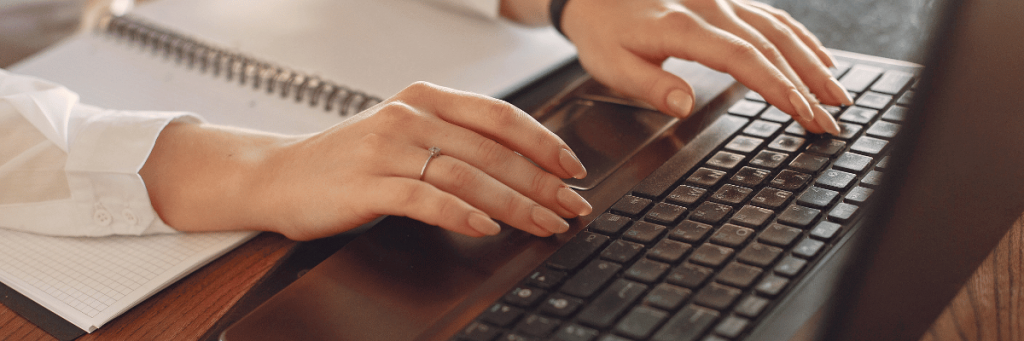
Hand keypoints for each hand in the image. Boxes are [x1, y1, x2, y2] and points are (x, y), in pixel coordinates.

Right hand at [141, 82, 591, 240]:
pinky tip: (485, 228)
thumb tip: (521, 166)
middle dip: (542, 183)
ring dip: (515, 203)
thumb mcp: (405, 136)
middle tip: (573, 207)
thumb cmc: (347, 162)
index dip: (544, 143)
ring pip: (468, 174)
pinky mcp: (368, 184)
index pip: (499, 116)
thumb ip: (454, 141)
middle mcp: (410, 117)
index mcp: (425, 99)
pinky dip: (461, 214)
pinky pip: (425, 199)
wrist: (277, 176)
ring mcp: (387, 149)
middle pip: (492, 150)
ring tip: (545, 224)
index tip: (574, 169)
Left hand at [504, 0, 852, 133]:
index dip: (776, 86)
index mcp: (683, 27)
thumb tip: (685, 106)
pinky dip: (801, 38)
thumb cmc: (600, 29)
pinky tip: (820, 59)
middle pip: (771, 46)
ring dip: (812, 63)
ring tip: (838, 96)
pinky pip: (772, 17)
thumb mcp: (610, 64)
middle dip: (806, 85)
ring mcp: (721, 1)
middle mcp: (710, 8)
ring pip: (779, 29)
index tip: (802, 112)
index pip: (743, 57)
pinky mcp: (724, 2)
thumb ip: (650, 85)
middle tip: (832, 120)